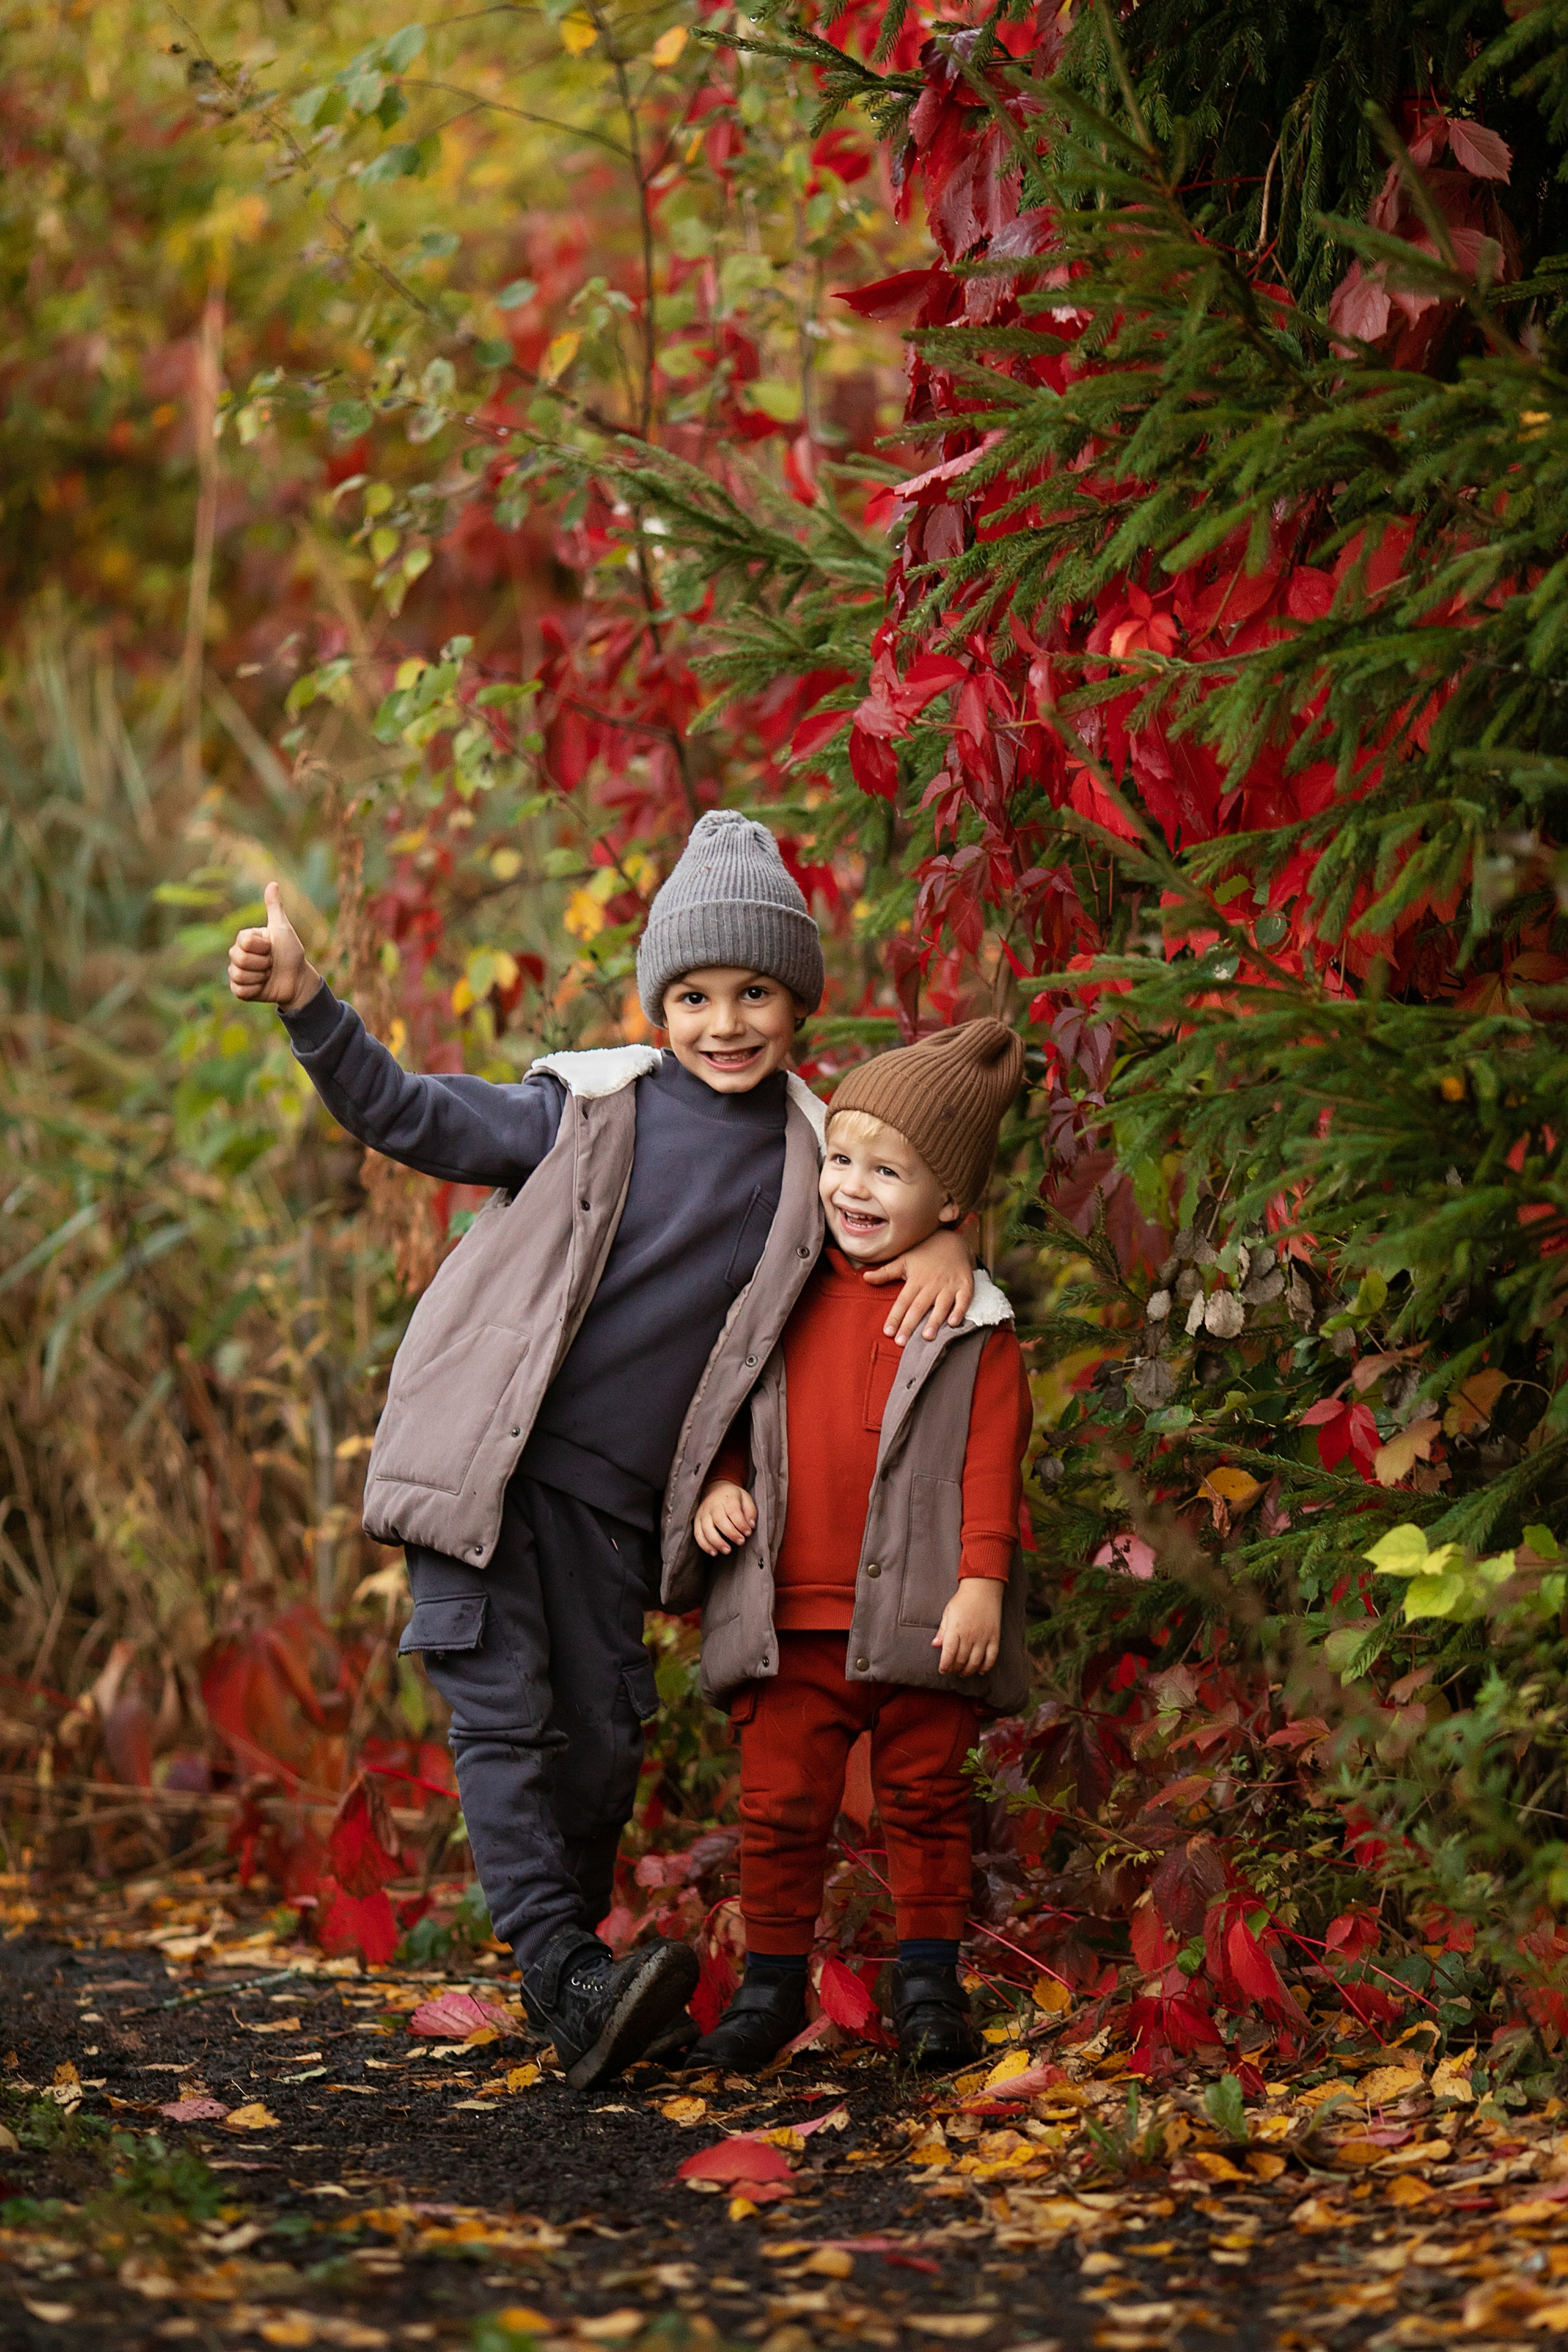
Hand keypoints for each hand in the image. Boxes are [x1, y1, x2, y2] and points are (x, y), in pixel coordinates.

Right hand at [228, 881, 320, 1013]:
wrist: (298, 979)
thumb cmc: (291, 952)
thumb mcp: (283, 929)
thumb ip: (274, 908)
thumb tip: (273, 883)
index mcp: (245, 939)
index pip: (244, 941)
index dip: (262, 947)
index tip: (272, 947)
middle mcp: (238, 955)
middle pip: (238, 959)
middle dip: (262, 963)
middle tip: (272, 963)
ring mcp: (237, 973)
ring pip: (238, 975)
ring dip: (260, 977)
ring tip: (268, 974)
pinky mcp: (240, 990)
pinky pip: (239, 991)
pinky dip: (255, 990)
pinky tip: (263, 986)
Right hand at [694, 1480, 756, 1556]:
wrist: (714, 1488)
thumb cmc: (733, 1497)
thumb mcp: (745, 1498)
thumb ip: (750, 1511)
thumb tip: (751, 1526)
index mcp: (727, 1498)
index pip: (733, 1511)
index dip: (741, 1524)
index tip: (748, 1533)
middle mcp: (713, 1505)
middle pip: (720, 1520)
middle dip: (731, 1534)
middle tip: (741, 1542)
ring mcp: (703, 1513)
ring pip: (707, 1529)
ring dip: (717, 1542)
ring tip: (727, 1551)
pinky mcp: (696, 1521)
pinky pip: (698, 1534)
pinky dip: (705, 1545)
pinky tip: (714, 1552)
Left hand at [862, 1221, 975, 1343]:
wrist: (953, 1241)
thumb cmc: (925, 1253)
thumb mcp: (904, 1259)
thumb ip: (885, 1272)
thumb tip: (865, 1278)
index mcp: (916, 1279)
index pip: (902, 1301)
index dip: (895, 1316)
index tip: (887, 1332)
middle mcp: (932, 1283)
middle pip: (919, 1307)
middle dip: (910, 1325)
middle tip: (901, 1342)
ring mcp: (949, 1285)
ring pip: (941, 1305)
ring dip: (934, 1321)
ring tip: (926, 1337)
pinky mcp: (965, 1285)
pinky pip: (963, 1299)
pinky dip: (960, 1311)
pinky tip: (954, 1323)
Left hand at [934, 1576, 1003, 1676]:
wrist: (983, 1588)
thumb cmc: (963, 1600)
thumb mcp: (948, 1612)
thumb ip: (942, 1630)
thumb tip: (935, 1645)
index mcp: (956, 1628)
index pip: (949, 1653)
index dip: (945, 1665)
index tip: (942, 1670)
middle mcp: (970, 1635)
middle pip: (961, 1660)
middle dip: (955, 1669)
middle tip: (952, 1671)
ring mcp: (983, 1637)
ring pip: (976, 1662)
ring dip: (968, 1671)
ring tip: (963, 1673)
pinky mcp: (994, 1637)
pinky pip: (991, 1657)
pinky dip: (986, 1666)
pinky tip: (980, 1670)